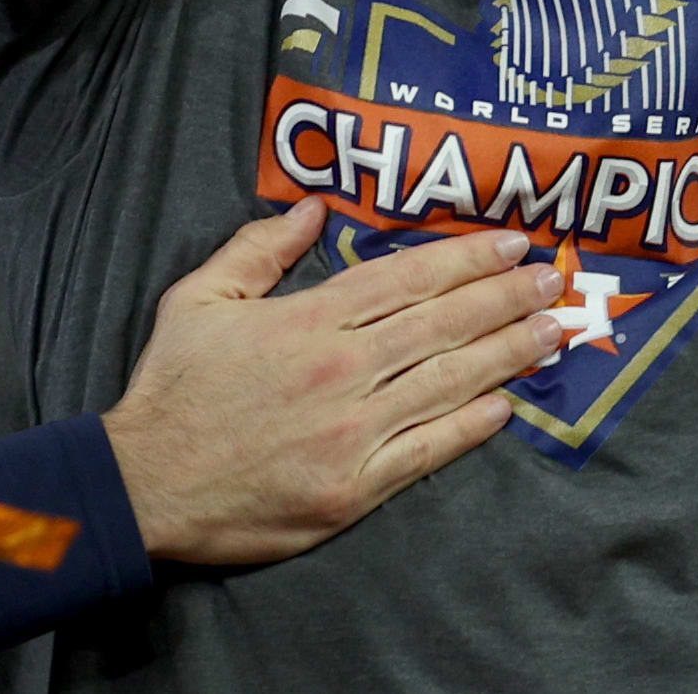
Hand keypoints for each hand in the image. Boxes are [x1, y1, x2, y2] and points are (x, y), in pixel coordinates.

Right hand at [98, 208, 568, 565]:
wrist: (142, 486)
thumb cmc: (171, 390)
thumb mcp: (198, 298)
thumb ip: (258, 249)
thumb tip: (313, 208)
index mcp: (309, 320)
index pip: (407, 278)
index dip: (467, 258)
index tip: (512, 243)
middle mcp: (342, 369)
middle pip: (443, 324)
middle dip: (507, 297)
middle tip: (555, 279)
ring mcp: (351, 432)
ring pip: (448, 382)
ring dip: (508, 354)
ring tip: (553, 332)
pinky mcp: (352, 488)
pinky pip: (426, 451)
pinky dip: (470, 426)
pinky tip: (506, 406)